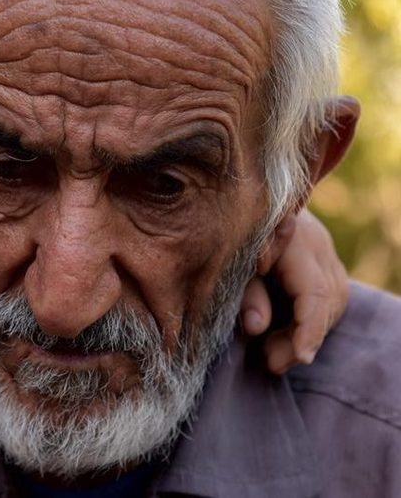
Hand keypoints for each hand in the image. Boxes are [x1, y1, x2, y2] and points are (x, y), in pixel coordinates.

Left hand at [240, 208, 349, 373]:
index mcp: (295, 241)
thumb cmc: (228, 233)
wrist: (242, 199)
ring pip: (333, 301)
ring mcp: (325, 251)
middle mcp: (318, 245)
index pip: (315, 293)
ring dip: (308, 332)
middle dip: (304, 337)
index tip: (300, 357)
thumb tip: (256, 328)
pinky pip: (329, 296)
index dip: (309, 328)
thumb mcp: (230, 264)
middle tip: (273, 362)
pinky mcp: (324, 259)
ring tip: (275, 355)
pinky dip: (311, 320)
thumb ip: (245, 294)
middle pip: (328, 301)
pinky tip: (287, 337)